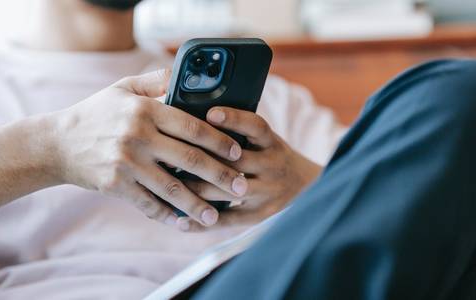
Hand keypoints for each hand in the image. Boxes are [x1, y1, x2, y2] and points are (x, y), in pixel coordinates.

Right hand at [49, 70, 248, 226]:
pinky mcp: (115, 185)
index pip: (193, 126)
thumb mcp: (123, 88)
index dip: (220, 141)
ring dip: (199, 205)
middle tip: (242, 188)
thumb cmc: (95, 113)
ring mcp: (126, 163)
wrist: (56, 143)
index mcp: (145, 109)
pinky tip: (184, 224)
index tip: (238, 152)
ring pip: (172, 188)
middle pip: (190, 160)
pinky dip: (168, 216)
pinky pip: (148, 204)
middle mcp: (138, 135)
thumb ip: (156, 80)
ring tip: (217, 216)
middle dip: (221, 176)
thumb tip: (187, 74)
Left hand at [177, 107, 322, 230]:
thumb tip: (197, 115)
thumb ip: (240, 132)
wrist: (308, 188)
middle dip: (201, 159)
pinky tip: (179, 221)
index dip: (234, 119)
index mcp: (272, 143)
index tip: (210, 114)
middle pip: (235, 162)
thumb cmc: (273, 157)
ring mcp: (267, 192)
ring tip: (166, 185)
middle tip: (169, 154)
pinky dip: (202, 222)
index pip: (255, 126)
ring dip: (194, 190)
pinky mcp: (260, 215)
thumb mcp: (266, 140)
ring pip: (226, 192)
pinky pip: (228, 220)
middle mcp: (272, 166)